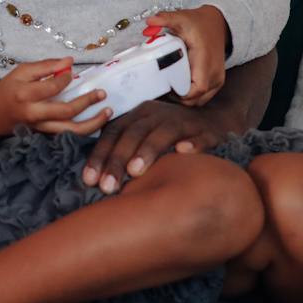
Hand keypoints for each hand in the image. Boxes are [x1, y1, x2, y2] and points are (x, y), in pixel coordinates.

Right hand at [0, 58, 109, 141]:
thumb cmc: (7, 90)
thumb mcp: (20, 72)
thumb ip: (45, 66)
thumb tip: (69, 61)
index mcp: (25, 95)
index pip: (52, 87)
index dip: (66, 78)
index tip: (72, 72)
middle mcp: (34, 115)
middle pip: (66, 112)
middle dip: (87, 102)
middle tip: (102, 93)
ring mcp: (41, 128)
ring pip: (71, 131)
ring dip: (93, 123)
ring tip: (108, 112)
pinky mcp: (45, 135)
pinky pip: (69, 135)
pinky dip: (85, 130)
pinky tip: (97, 121)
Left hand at [79, 100, 224, 193]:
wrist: (213, 120)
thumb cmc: (169, 135)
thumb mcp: (144, 136)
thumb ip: (123, 152)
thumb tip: (94, 180)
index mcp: (138, 116)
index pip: (113, 132)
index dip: (100, 155)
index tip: (89, 180)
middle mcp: (157, 115)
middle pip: (133, 134)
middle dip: (118, 161)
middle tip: (107, 187)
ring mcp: (181, 121)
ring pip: (162, 133)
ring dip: (148, 151)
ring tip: (136, 172)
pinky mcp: (205, 130)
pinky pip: (199, 136)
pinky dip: (192, 144)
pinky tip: (183, 152)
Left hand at [147, 6, 228, 105]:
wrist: (218, 24)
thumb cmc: (199, 23)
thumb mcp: (182, 18)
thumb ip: (165, 18)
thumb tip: (149, 20)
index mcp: (205, 60)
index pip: (197, 88)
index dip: (181, 93)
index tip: (166, 87)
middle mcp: (214, 73)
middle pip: (196, 99)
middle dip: (179, 98)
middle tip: (163, 87)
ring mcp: (218, 79)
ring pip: (199, 101)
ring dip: (185, 98)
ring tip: (170, 88)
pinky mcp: (218, 82)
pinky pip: (204, 97)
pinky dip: (192, 96)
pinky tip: (179, 87)